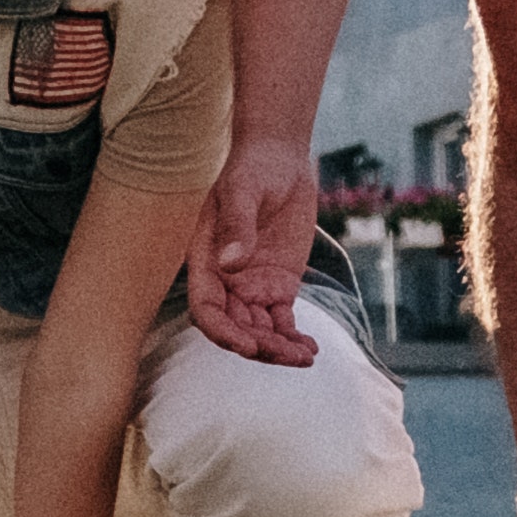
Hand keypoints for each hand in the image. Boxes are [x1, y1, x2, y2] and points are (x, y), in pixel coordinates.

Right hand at [188, 142, 322, 363]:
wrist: (279, 158)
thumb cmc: (253, 168)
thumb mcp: (243, 192)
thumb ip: (237, 227)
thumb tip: (230, 264)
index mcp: (206, 261)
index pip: (206, 309)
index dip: (223, 332)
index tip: (248, 345)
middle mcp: (226, 280)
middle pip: (235, 327)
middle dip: (259, 346)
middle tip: (289, 355)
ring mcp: (253, 286)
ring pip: (260, 330)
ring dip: (279, 349)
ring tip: (305, 358)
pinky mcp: (279, 286)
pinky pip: (282, 321)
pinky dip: (294, 338)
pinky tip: (311, 350)